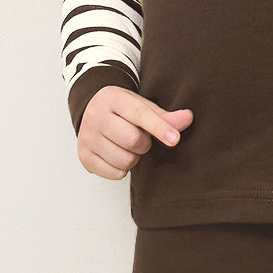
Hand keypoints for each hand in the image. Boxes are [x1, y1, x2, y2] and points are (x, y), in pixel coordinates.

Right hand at [77, 85, 193, 180]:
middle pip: (133, 140)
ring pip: (124, 160)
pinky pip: (115, 174)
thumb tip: (188, 118)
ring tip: (127, 146)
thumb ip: (165, 116)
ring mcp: (87, 137)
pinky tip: (117, 154)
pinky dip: (122, 169)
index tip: (174, 139)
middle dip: (144, 143)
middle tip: (140, 137)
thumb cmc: (122, 110)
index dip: (159, 128)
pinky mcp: (84, 156)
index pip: (139, 114)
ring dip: (134, 157)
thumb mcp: (142, 106)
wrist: (91, 110)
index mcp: (113, 99)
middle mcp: (96, 116)